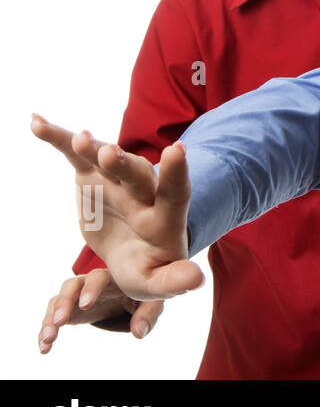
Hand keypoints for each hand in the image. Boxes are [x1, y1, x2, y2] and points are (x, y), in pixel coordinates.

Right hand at [32, 113, 202, 301]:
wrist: (130, 253)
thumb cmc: (148, 268)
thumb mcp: (156, 282)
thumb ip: (173, 281)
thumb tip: (197, 280)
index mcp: (164, 219)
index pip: (176, 193)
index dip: (176, 172)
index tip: (178, 149)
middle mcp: (143, 193)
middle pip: (137, 175)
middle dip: (123, 164)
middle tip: (109, 153)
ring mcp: (116, 182)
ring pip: (106, 160)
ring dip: (92, 149)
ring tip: (77, 139)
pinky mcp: (91, 177)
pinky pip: (74, 155)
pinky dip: (57, 139)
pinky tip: (36, 123)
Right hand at [38, 268, 163, 352]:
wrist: (130, 298)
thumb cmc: (142, 296)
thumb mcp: (150, 303)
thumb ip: (148, 314)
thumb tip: (139, 333)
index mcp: (111, 279)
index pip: (98, 278)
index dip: (91, 289)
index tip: (86, 305)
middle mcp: (89, 284)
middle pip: (71, 286)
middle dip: (64, 303)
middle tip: (59, 322)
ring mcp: (76, 296)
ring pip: (58, 302)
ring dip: (50, 319)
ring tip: (48, 339)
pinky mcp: (69, 310)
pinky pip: (52, 318)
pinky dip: (46, 331)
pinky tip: (44, 347)